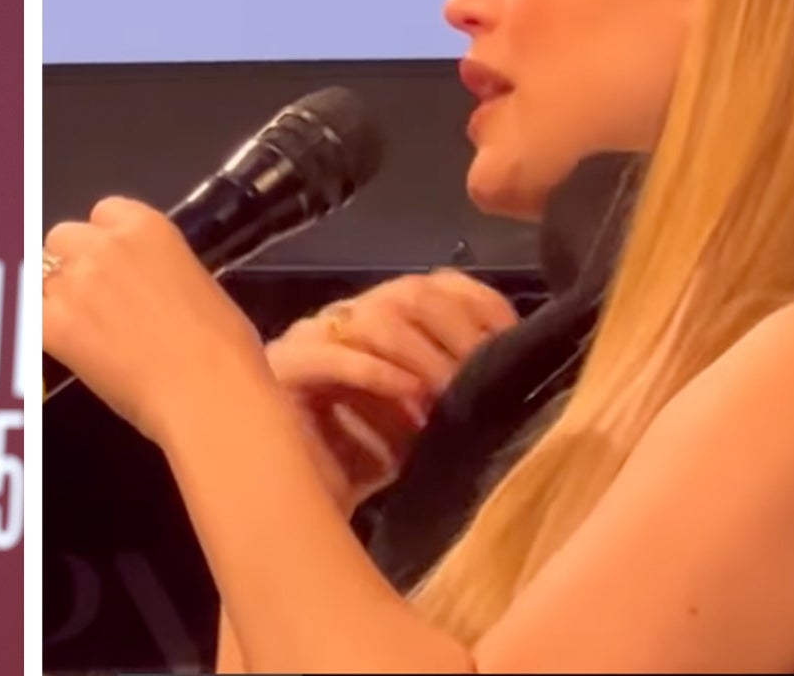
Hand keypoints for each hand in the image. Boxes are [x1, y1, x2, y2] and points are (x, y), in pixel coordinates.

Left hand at [42, 197, 270, 444]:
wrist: (210, 392)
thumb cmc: (224, 350)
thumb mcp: (199, 284)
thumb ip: (161, 270)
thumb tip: (150, 288)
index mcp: (146, 226)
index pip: (103, 214)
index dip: (105, 244)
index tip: (114, 270)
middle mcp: (105, 244)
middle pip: (62, 239)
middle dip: (73, 266)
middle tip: (95, 304)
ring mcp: (76, 282)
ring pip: (39, 276)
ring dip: (54, 299)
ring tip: (83, 333)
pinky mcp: (54, 324)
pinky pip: (26, 316)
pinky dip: (38, 331)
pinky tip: (60, 349)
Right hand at [269, 269, 519, 513]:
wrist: (307, 508)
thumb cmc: (369, 462)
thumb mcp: (428, 421)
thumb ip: (456, 391)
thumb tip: (508, 379)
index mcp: (384, 317)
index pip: (442, 285)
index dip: (482, 308)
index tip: (513, 345)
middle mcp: (347, 315)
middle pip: (411, 294)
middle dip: (457, 335)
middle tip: (483, 379)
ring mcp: (310, 335)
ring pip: (375, 317)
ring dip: (421, 357)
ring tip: (447, 394)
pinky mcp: (280, 366)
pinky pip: (330, 354)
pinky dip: (376, 372)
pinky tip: (407, 394)